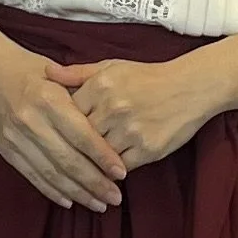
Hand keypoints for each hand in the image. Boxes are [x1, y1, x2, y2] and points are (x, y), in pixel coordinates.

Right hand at [0, 40, 126, 211]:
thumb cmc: (34, 72)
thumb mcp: (63, 76)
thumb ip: (86, 101)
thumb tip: (116, 130)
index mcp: (49, 99)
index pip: (81, 135)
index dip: (102, 157)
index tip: (121, 173)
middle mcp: (31, 120)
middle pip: (68, 160)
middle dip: (94, 183)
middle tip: (115, 197)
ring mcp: (16, 138)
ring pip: (51, 173)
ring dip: (77, 193)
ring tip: (98, 204)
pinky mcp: (7, 150)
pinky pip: (33, 176)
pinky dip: (52, 191)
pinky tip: (70, 201)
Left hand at [47, 54, 215, 172]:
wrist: (191, 87)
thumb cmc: (147, 77)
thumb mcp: (111, 67)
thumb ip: (77, 73)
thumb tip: (45, 73)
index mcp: (101, 86)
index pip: (67, 114)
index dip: (61, 125)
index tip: (56, 133)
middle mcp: (113, 108)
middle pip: (80, 138)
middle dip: (73, 147)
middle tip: (63, 157)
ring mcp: (131, 130)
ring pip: (99, 156)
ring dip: (92, 163)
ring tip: (85, 168)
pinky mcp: (148, 150)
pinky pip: (121, 168)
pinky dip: (114, 170)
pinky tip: (109, 170)